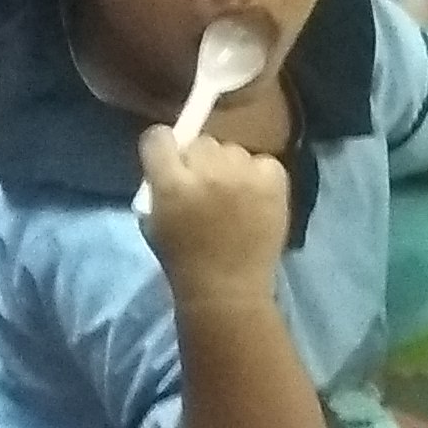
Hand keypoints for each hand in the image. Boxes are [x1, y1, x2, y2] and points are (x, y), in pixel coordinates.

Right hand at [138, 128, 291, 300]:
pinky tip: (255, 200)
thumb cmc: (183, 260)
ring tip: (233, 198)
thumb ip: (159, 185)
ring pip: (233, 150)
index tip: (170, 162)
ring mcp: (245, 175)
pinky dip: (260, 176)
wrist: (228, 290)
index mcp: (172, 184)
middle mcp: (208, 172)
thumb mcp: (154, 221)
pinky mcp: (274, 182)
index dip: (163, 148)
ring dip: (230, 168)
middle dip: (199, 161)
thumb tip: (172, 161)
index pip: (160, 137)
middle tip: (205, 188)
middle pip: (201, 142)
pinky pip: (264, 162)